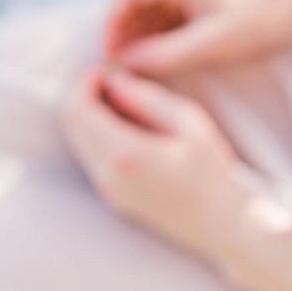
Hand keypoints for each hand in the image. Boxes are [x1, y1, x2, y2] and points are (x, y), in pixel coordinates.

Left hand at [60, 61, 268, 267]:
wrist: (220, 222)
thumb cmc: (212, 170)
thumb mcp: (188, 122)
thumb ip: (147, 98)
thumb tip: (115, 78)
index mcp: (124, 154)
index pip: (78, 110)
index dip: (85, 82)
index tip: (107, 68)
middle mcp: (107, 175)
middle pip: (71, 125)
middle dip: (84, 95)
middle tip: (113, 79)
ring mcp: (107, 190)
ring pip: (78, 141)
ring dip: (91, 114)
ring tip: (124, 99)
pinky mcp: (113, 197)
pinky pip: (91, 157)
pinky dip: (99, 133)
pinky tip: (129, 124)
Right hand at [100, 0, 291, 78]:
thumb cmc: (260, 22)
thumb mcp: (212, 44)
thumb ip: (167, 54)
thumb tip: (126, 64)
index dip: (111, 24)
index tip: (110, 57)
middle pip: (133, 0)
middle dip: (122, 34)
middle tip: (119, 70)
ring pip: (147, 11)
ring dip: (138, 38)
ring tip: (136, 71)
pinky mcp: (197, 0)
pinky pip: (165, 17)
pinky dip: (156, 38)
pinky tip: (157, 63)